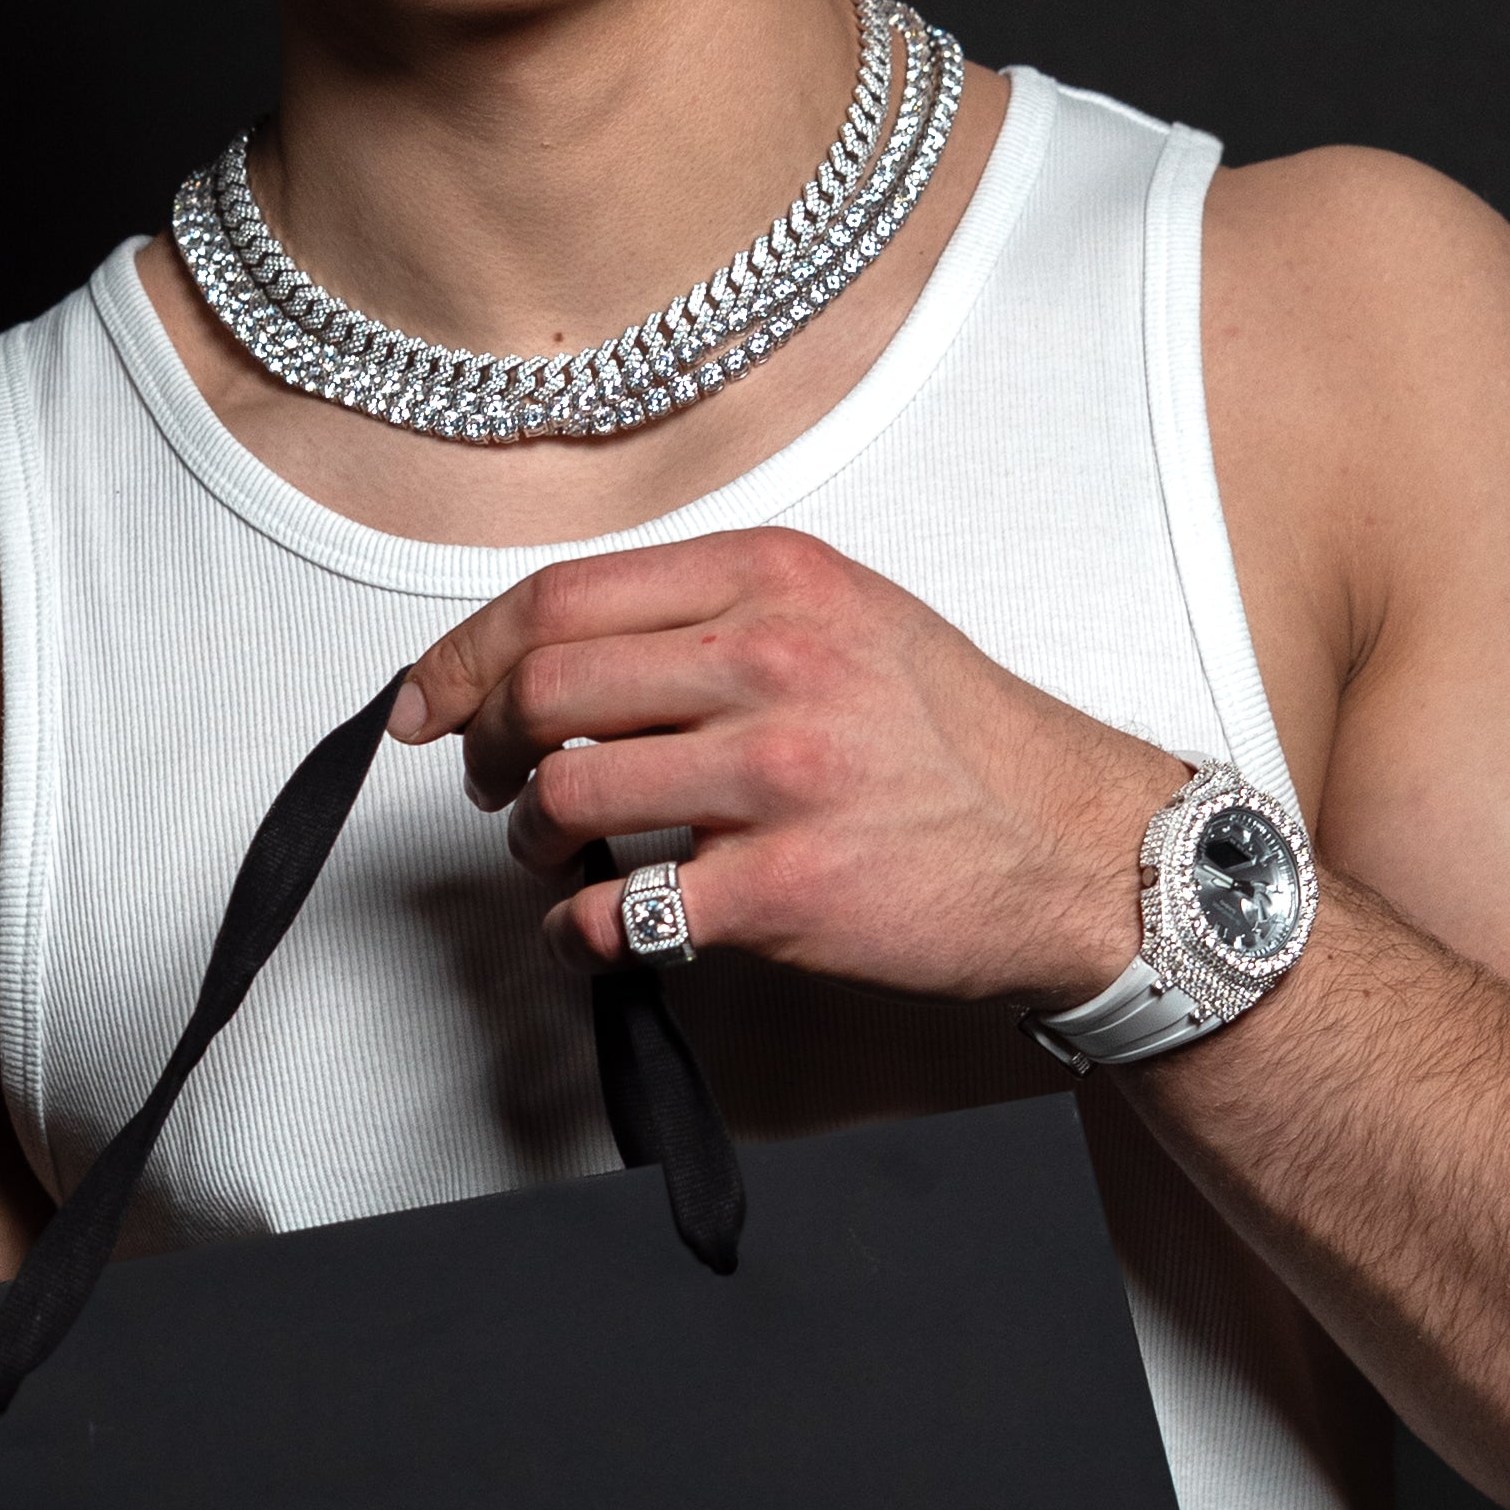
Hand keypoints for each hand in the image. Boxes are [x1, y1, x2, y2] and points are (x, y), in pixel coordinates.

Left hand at [394, 529, 1179, 1009]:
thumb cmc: (960, 740)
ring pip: (565, 796)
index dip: (467, 654)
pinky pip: (621, 913)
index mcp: (776, 578)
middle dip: (486, 745)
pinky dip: (582, 931)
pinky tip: (606, 927)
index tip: (430, 700)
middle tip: (496, 782)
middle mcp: (774, 662)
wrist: (1079, 850)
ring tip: (561, 855)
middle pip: (544, 689)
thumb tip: (557, 651)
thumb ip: (714, 615)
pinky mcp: (784, 890)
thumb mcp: (850, 616)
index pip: (562, 596)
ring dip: (531, 839)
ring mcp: (778, 778)